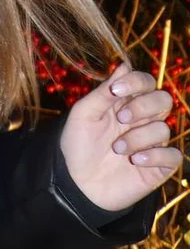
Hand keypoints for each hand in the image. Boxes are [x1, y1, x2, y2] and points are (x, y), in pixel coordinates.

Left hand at [59, 62, 181, 211]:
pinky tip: (135, 161)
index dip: (137, 81)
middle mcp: (142, 120)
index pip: (145, 82)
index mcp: (125, 103)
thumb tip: (124, 65)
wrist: (76, 183)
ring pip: (163, 129)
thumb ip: (104, 92)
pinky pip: (173, 156)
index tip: (116, 91)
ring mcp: (152, 143)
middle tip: (121, 119)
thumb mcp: (84, 114)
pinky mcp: (158, 167)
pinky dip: (155, 156)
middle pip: (163, 100)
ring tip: (117, 149)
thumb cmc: (78, 145)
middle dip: (144, 106)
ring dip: (138, 137)